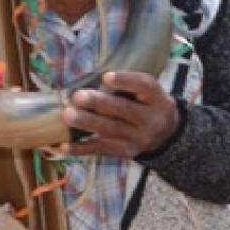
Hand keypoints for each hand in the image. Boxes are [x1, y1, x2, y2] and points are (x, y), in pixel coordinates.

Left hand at [62, 71, 179, 158]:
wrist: (166, 136)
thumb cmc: (149, 105)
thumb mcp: (148, 93)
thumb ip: (128, 87)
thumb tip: (92, 80)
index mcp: (156, 98)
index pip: (144, 87)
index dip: (125, 81)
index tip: (106, 77)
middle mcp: (150, 119)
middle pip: (123, 110)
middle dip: (99, 103)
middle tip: (77, 96)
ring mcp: (137, 138)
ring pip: (110, 130)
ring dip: (87, 122)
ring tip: (67, 115)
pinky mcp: (124, 152)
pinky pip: (100, 149)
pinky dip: (80, 148)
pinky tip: (63, 145)